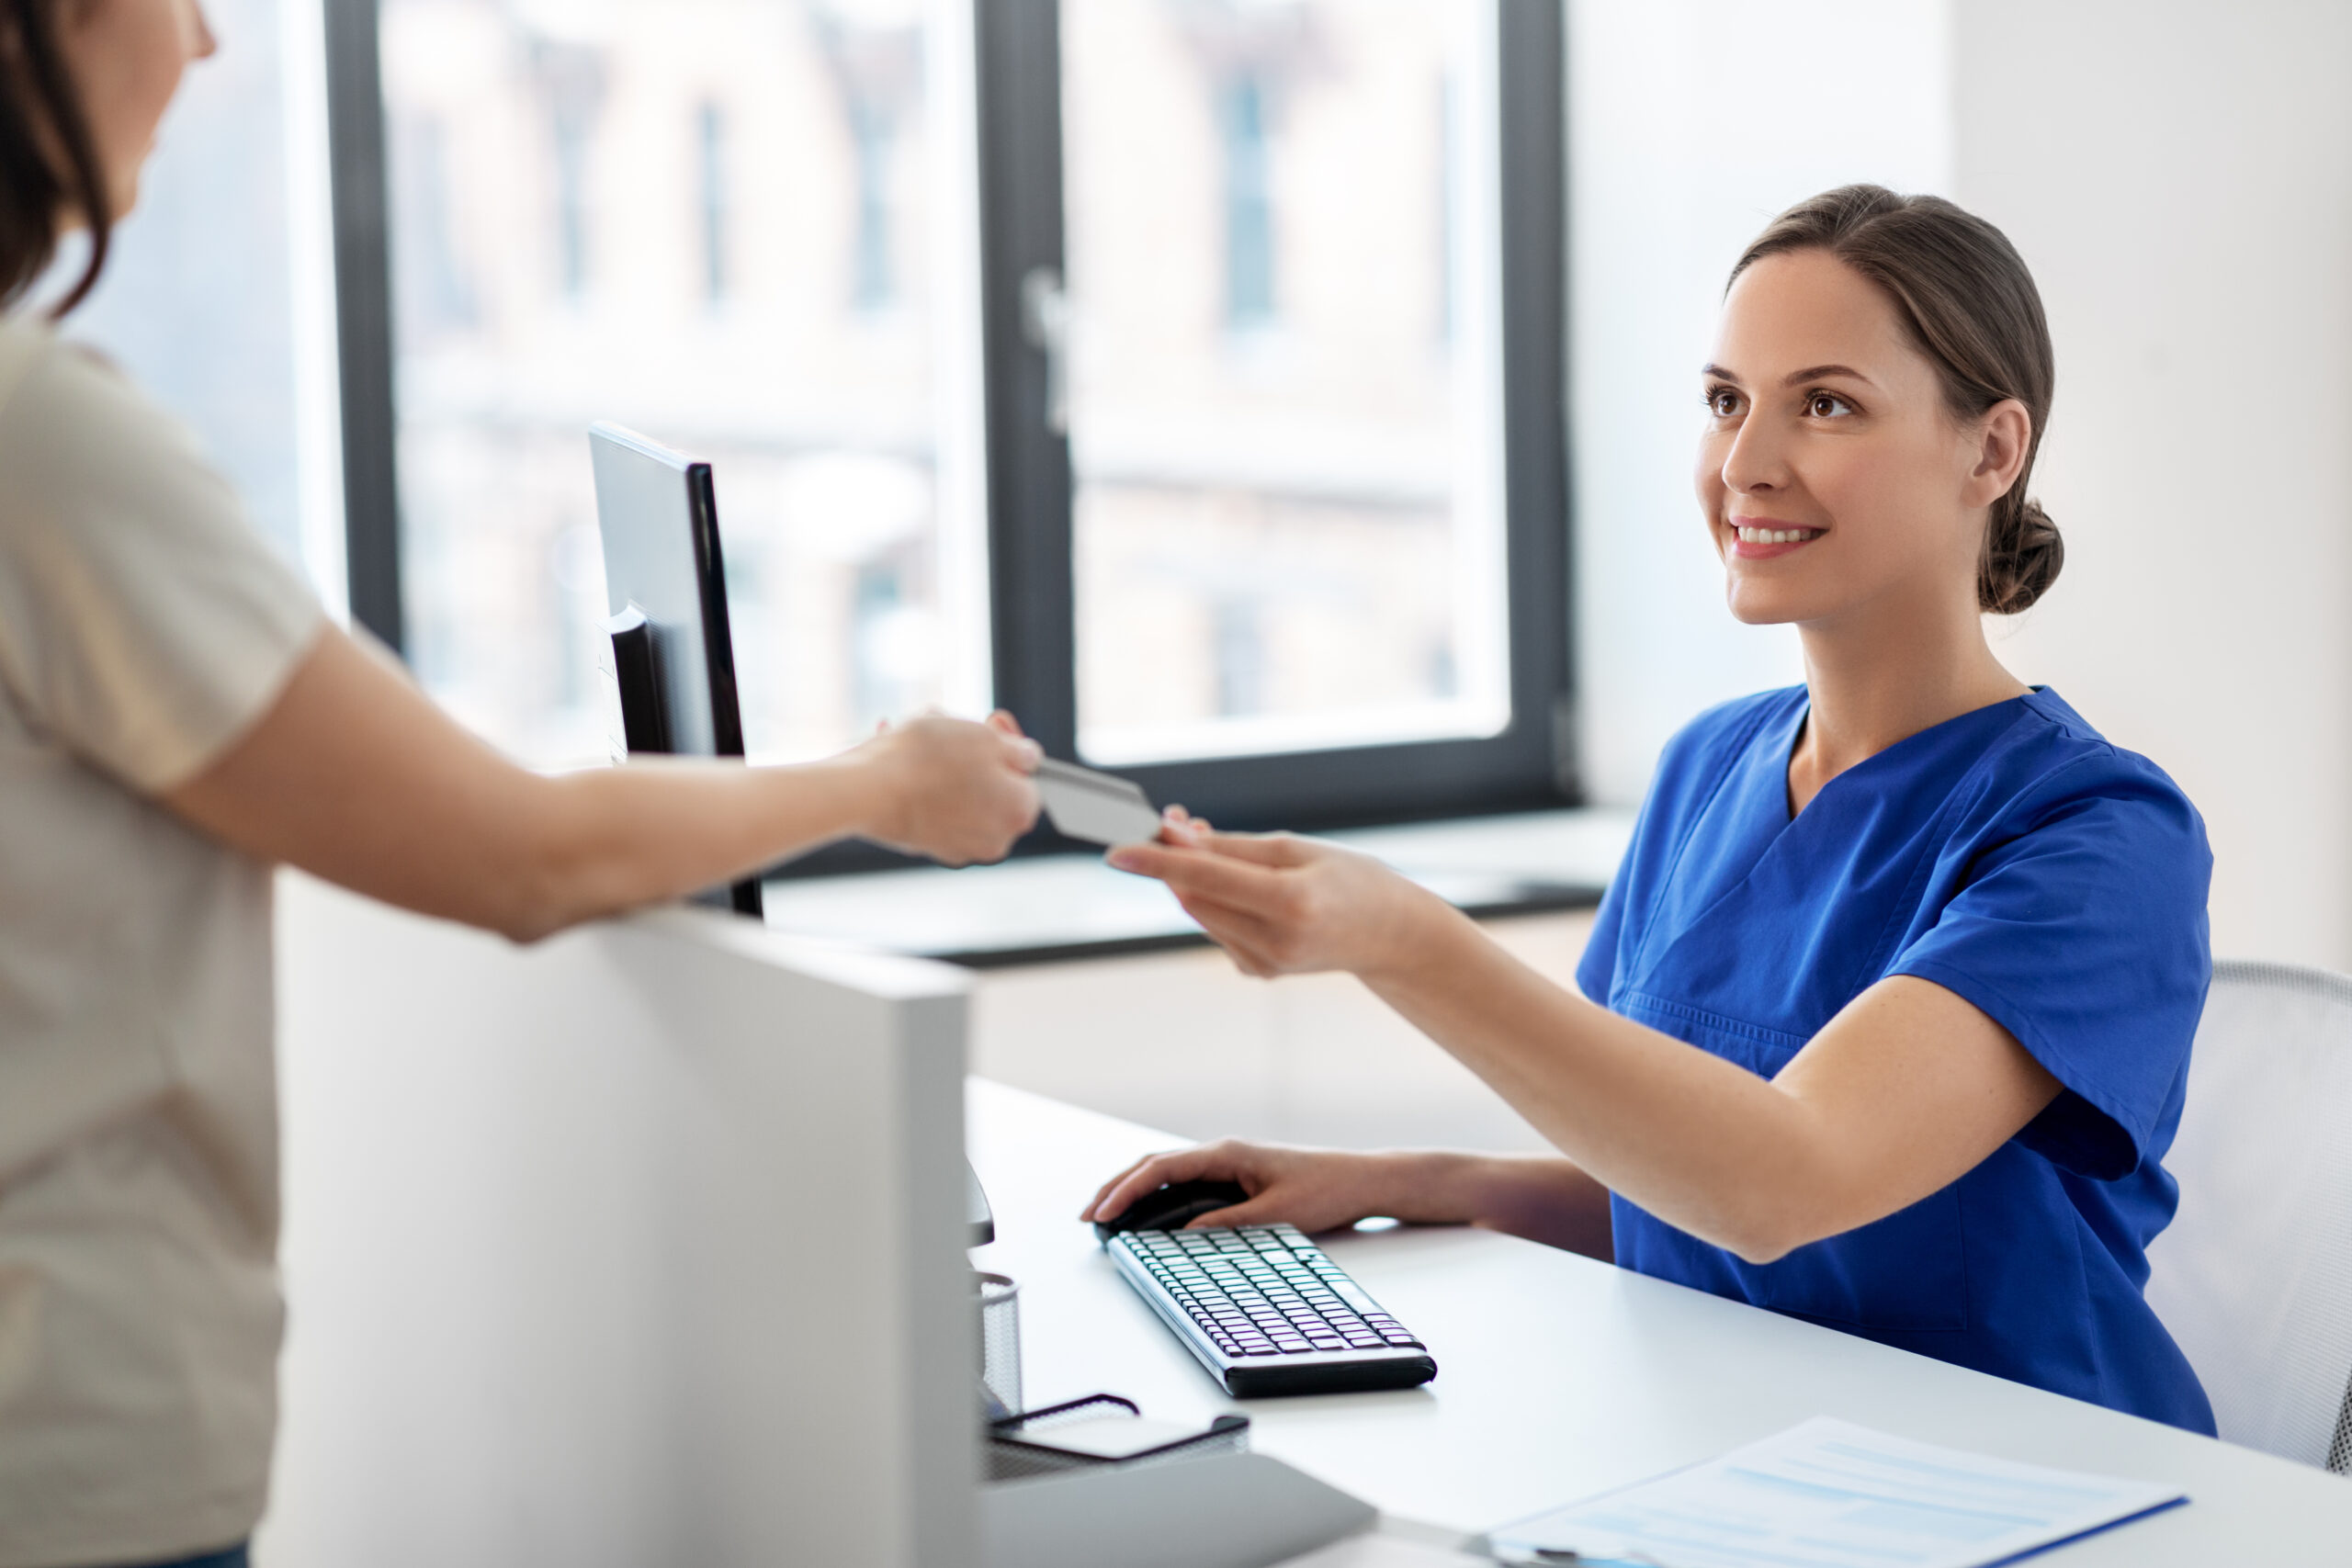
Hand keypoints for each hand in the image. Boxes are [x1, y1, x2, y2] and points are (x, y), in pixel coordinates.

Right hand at [852, 710, 1040, 865]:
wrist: (866, 790)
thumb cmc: (928, 759)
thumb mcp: (985, 736)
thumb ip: (1018, 749)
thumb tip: (1028, 757)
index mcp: (1019, 812)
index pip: (1028, 775)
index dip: (1009, 745)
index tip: (988, 723)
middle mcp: (994, 839)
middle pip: (993, 785)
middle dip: (971, 753)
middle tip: (948, 726)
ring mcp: (958, 846)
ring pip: (959, 793)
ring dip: (942, 762)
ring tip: (915, 734)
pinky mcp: (924, 846)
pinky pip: (931, 806)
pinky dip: (920, 782)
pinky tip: (898, 754)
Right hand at [1082, 1138, 1433, 1235]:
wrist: (1361, 1181)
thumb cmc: (1325, 1190)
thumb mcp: (1275, 1215)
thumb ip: (1226, 1225)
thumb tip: (1182, 1237)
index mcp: (1226, 1153)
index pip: (1161, 1168)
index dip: (1126, 1190)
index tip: (1102, 1212)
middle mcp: (1222, 1153)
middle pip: (1154, 1166)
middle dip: (1117, 1188)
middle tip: (1087, 1215)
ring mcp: (1227, 1164)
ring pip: (1166, 1173)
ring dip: (1134, 1191)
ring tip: (1106, 1216)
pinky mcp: (1235, 1178)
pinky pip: (1184, 1184)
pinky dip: (1157, 1196)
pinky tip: (1146, 1214)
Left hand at [1105, 810, 1453, 978]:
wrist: (1390, 936)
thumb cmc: (1349, 880)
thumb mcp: (1297, 849)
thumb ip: (1232, 847)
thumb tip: (1175, 838)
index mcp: (1290, 904)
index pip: (1207, 879)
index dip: (1158, 862)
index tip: (1118, 848)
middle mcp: (1273, 942)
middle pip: (1194, 897)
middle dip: (1174, 859)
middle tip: (1173, 820)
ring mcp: (1264, 965)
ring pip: (1199, 912)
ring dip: (1190, 877)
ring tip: (1208, 843)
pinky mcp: (1257, 972)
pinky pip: (1216, 928)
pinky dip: (1213, 901)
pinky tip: (1239, 885)